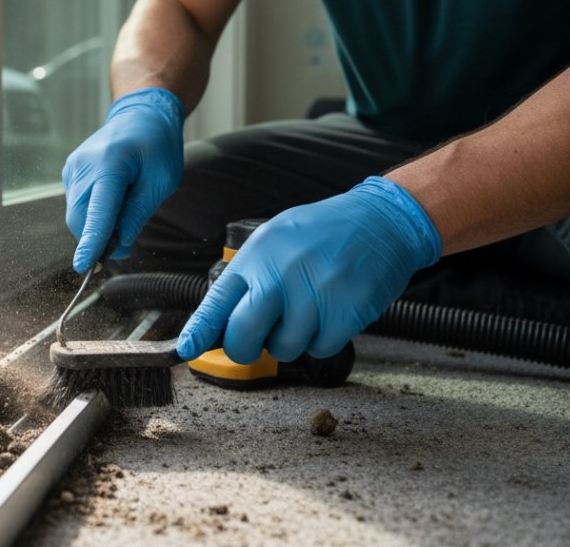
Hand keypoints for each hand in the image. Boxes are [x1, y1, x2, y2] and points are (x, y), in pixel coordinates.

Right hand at [63, 87, 183, 272]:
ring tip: (123, 210)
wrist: (140, 114)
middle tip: (124, 243)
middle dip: (98, 239)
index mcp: (110, 165)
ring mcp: (72, 168)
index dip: (92, 241)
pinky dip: (92, 213)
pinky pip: (77, 204)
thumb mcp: (161, 182)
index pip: (98, 211)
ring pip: (77, 215)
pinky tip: (112, 199)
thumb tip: (119, 243)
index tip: (83, 265)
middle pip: (80, 219)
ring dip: (96, 226)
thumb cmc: (156, 145)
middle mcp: (83, 166)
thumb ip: (137, 213)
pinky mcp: (70, 172)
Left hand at [177, 177, 442, 362]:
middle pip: (244, 336)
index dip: (199, 331)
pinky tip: (331, 312)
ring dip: (291, 340)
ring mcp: (314, 295)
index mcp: (258, 256)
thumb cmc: (324, 232)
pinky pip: (320, 349)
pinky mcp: (345, 313)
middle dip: (245, 347)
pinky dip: (323, 339)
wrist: (382, 220)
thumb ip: (249, 276)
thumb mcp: (275, 238)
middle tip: (257, 338)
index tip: (187, 349)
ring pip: (283, 349)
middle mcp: (281, 275)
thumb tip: (222, 320)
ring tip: (307, 309)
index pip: (217, 301)